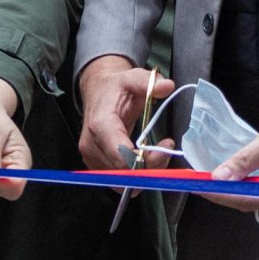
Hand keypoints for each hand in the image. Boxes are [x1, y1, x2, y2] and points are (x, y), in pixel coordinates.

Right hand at [77, 56, 172, 171]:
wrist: (98, 92)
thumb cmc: (115, 88)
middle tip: (166, 149)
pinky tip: (146, 160)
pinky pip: (118, 181)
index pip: (121, 157)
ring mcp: (91, 158)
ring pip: (122, 181)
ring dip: (145, 173)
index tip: (165, 147)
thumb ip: (149, 82)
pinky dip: (136, 176)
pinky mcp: (96, 165)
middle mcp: (92, 145)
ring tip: (158, 153)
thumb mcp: (132, 78)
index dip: (146, 160)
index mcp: (100, 125)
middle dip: (150, 166)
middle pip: (124, 172)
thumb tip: (167, 86)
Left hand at [208, 90, 258, 213]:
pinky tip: (220, 174)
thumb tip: (220, 178)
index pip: (247, 198)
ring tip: (201, 176)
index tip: (197, 184)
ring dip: (225, 187)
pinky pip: (251, 189)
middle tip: (193, 179)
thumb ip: (246, 160)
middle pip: (245, 200)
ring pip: (246, 196)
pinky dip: (235, 182)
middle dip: (219, 191)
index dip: (220, 192)